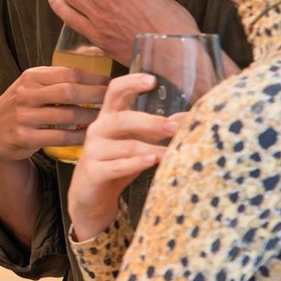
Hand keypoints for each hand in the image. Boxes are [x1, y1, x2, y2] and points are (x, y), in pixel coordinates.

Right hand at [0, 65, 108, 165]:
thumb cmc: (21, 107)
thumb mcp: (31, 86)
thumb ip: (56, 78)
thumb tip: (95, 64)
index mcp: (30, 77)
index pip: (68, 73)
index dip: (94, 78)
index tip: (111, 83)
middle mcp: (24, 94)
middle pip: (68, 92)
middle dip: (95, 96)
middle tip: (113, 100)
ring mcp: (23, 116)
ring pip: (66, 115)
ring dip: (90, 118)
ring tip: (105, 119)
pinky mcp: (23, 137)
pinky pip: (59, 137)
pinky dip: (78, 137)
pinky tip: (89, 136)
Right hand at [67, 73, 175, 241]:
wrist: (91, 199)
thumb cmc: (118, 166)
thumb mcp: (138, 144)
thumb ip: (157, 130)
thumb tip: (189, 118)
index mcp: (108, 118)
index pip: (114, 92)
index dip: (131, 83)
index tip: (152, 80)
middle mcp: (97, 130)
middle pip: (121, 119)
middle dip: (150, 122)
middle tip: (174, 127)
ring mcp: (92, 152)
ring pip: (123, 145)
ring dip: (150, 148)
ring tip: (172, 154)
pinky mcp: (92, 172)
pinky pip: (115, 166)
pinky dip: (134, 164)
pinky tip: (151, 162)